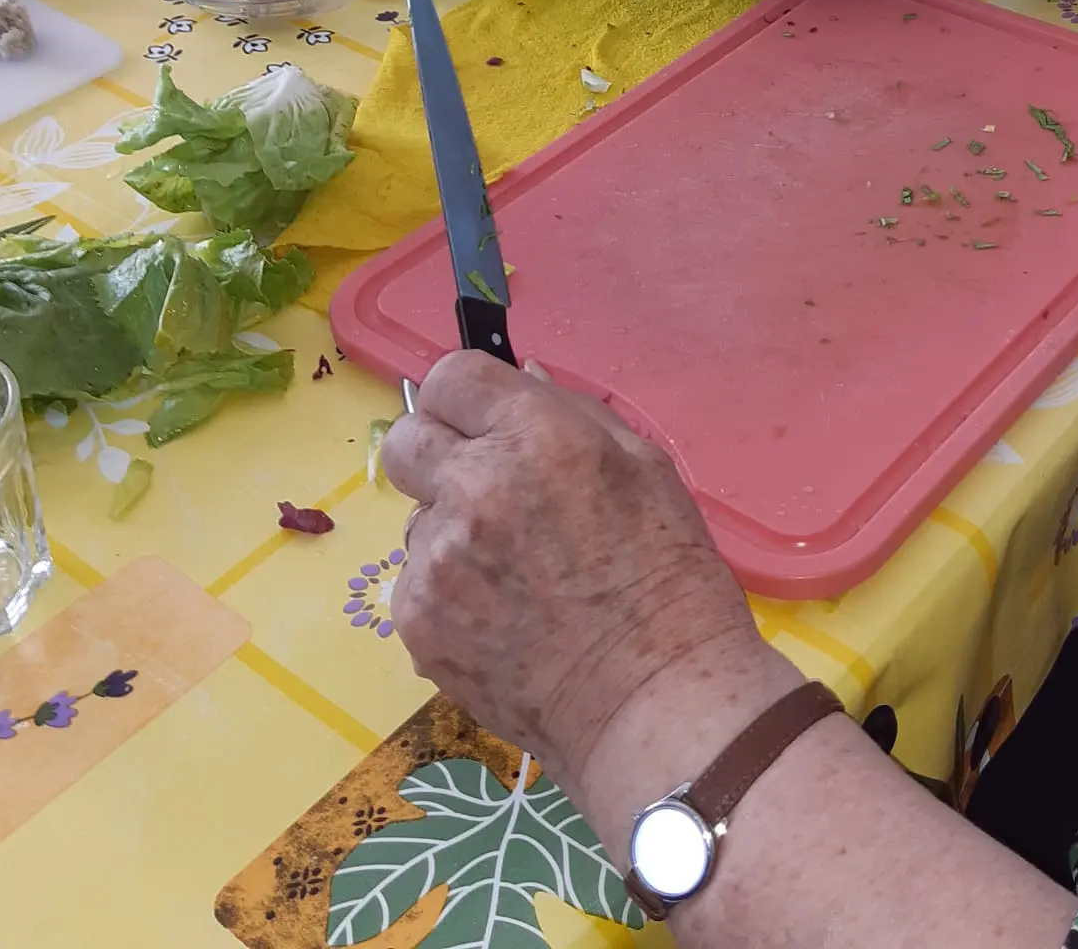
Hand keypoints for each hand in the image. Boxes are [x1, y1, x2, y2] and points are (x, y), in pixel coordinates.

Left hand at [382, 352, 767, 786]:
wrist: (654, 702)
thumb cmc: (671, 577)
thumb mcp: (646, 468)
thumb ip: (575, 414)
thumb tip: (522, 381)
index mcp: (536, 436)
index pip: (450, 376)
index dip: (469, 397)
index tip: (487, 421)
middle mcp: (472, 486)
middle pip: (406, 437)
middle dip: (440, 451)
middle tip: (486, 488)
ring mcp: (435, 559)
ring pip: (416, 518)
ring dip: (451, 529)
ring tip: (517, 574)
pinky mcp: (415, 622)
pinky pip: (417, 581)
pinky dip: (450, 592)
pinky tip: (505, 618)